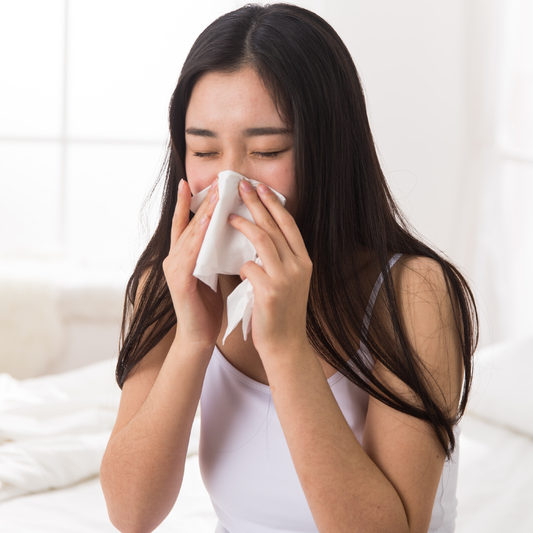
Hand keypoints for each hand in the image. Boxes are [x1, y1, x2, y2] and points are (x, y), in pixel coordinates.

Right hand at [162, 178, 223, 351]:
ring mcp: (174, 269)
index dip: (187, 203)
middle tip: (217, 181)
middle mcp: (175, 258)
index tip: (190, 181)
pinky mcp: (179, 282)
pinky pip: (190, 256)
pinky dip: (198, 240)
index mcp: (183, 256)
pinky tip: (207, 227)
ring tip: (216, 197)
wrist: (200, 337)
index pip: (186, 224)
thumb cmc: (208, 306)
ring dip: (204, 215)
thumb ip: (215, 252)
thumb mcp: (213, 272)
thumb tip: (233, 230)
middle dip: (204, 202)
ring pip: (190, 236)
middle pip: (190, 224)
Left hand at [228, 180, 312, 357]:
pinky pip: (249, 267)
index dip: (273, 204)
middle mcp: (299, 266)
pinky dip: (240, 264)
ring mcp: (286, 278)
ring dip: (243, 225)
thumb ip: (280, 258)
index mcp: (304, 261)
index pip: (288, 224)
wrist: (285, 346)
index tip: (260, 187)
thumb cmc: (280, 312)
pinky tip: (236, 268)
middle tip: (241, 186)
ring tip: (228, 216)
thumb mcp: (289, 281)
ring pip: (262, 240)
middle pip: (274, 225)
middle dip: (256, 203)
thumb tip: (261, 232)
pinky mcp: (270, 292)